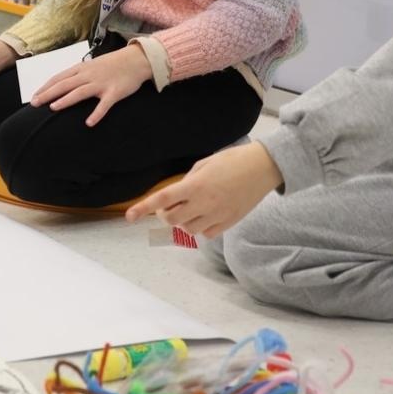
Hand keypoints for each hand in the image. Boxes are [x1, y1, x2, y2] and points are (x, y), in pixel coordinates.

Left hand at [31, 44, 151, 126]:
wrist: (136, 60)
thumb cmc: (113, 64)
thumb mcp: (92, 65)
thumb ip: (78, 74)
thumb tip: (62, 83)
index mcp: (82, 68)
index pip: (59, 77)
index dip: (45, 87)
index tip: (33, 96)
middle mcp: (89, 75)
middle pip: (64, 85)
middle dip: (48, 94)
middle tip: (34, 103)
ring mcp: (101, 83)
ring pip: (80, 92)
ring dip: (66, 100)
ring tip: (53, 107)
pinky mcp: (114, 93)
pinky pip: (104, 105)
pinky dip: (97, 114)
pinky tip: (89, 123)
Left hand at [125, 142, 283, 238]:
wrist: (263, 167)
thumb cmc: (233, 160)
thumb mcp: (205, 164)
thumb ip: (188, 181)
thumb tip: (177, 195)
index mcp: (195, 185)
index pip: (163, 199)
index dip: (143, 208)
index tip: (129, 216)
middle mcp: (204, 202)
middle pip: (172, 219)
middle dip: (166, 215)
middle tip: (169, 207)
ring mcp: (217, 214)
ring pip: (188, 229)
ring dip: (183, 221)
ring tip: (191, 208)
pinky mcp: (230, 222)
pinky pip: (207, 233)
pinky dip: (201, 227)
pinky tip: (206, 215)